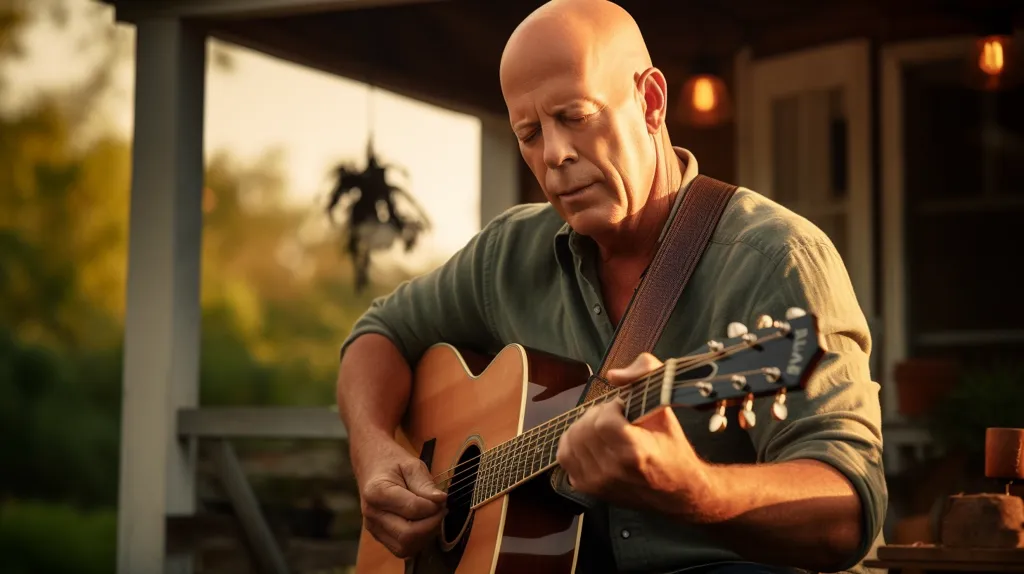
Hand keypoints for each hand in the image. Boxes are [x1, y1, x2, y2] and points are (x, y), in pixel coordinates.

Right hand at [355, 438, 446, 557]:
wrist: (372, 465)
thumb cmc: (393, 463)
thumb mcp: (411, 464)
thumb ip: (425, 483)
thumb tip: (440, 500)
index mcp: (377, 492)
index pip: (413, 510)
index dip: (433, 507)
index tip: (441, 498)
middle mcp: (372, 514)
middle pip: (408, 535)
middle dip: (432, 524)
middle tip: (441, 509)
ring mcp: (373, 528)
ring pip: (405, 548)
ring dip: (426, 535)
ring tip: (432, 516)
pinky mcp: (378, 536)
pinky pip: (402, 549)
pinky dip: (418, 541)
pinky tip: (423, 524)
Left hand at [555, 353, 713, 516]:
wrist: (678, 492)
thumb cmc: (673, 450)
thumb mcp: (666, 410)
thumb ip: (646, 376)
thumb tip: (613, 375)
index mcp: (635, 452)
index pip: (603, 420)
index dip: (612, 408)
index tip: (625, 410)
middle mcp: (612, 470)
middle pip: (585, 428)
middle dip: (598, 415)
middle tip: (615, 419)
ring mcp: (597, 482)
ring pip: (572, 439)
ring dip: (586, 427)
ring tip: (604, 430)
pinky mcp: (588, 488)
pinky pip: (565, 456)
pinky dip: (574, 443)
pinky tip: (591, 441)